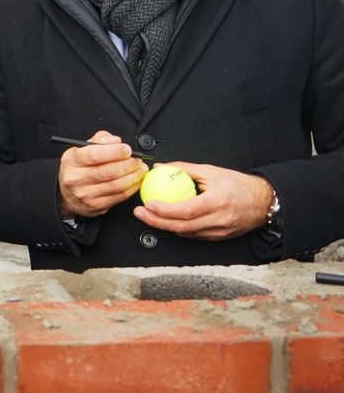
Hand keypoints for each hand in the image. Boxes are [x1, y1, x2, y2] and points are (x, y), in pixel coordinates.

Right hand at [57, 130, 148, 217]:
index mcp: (71, 161)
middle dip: (128, 164)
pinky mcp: (96, 206)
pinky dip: (132, 188)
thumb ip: (99, 140)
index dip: (115, 152)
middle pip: (108, 172)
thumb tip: (116, 141)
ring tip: (141, 169)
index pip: (94, 155)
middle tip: (138, 160)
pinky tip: (136, 181)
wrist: (65, 194)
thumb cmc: (76, 169)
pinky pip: (119, 197)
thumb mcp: (81, 149)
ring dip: (134, 177)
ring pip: (116, 185)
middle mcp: (76, 179)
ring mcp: (85, 194)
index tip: (127, 149)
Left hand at [133, 163, 272, 239]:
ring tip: (149, 216)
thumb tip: (160, 167)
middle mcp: (219, 220)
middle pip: (181, 226)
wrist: (264, 201)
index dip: (163, 210)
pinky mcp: (219, 237)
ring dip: (165, 227)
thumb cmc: (238, 184)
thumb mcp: (211, 171)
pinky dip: (180, 229)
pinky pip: (194, 235)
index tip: (147, 204)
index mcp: (217, 202)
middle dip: (156, 222)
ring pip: (186, 233)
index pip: (185, 211)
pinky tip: (168, 221)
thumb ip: (184, 169)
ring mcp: (219, 231)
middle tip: (140, 213)